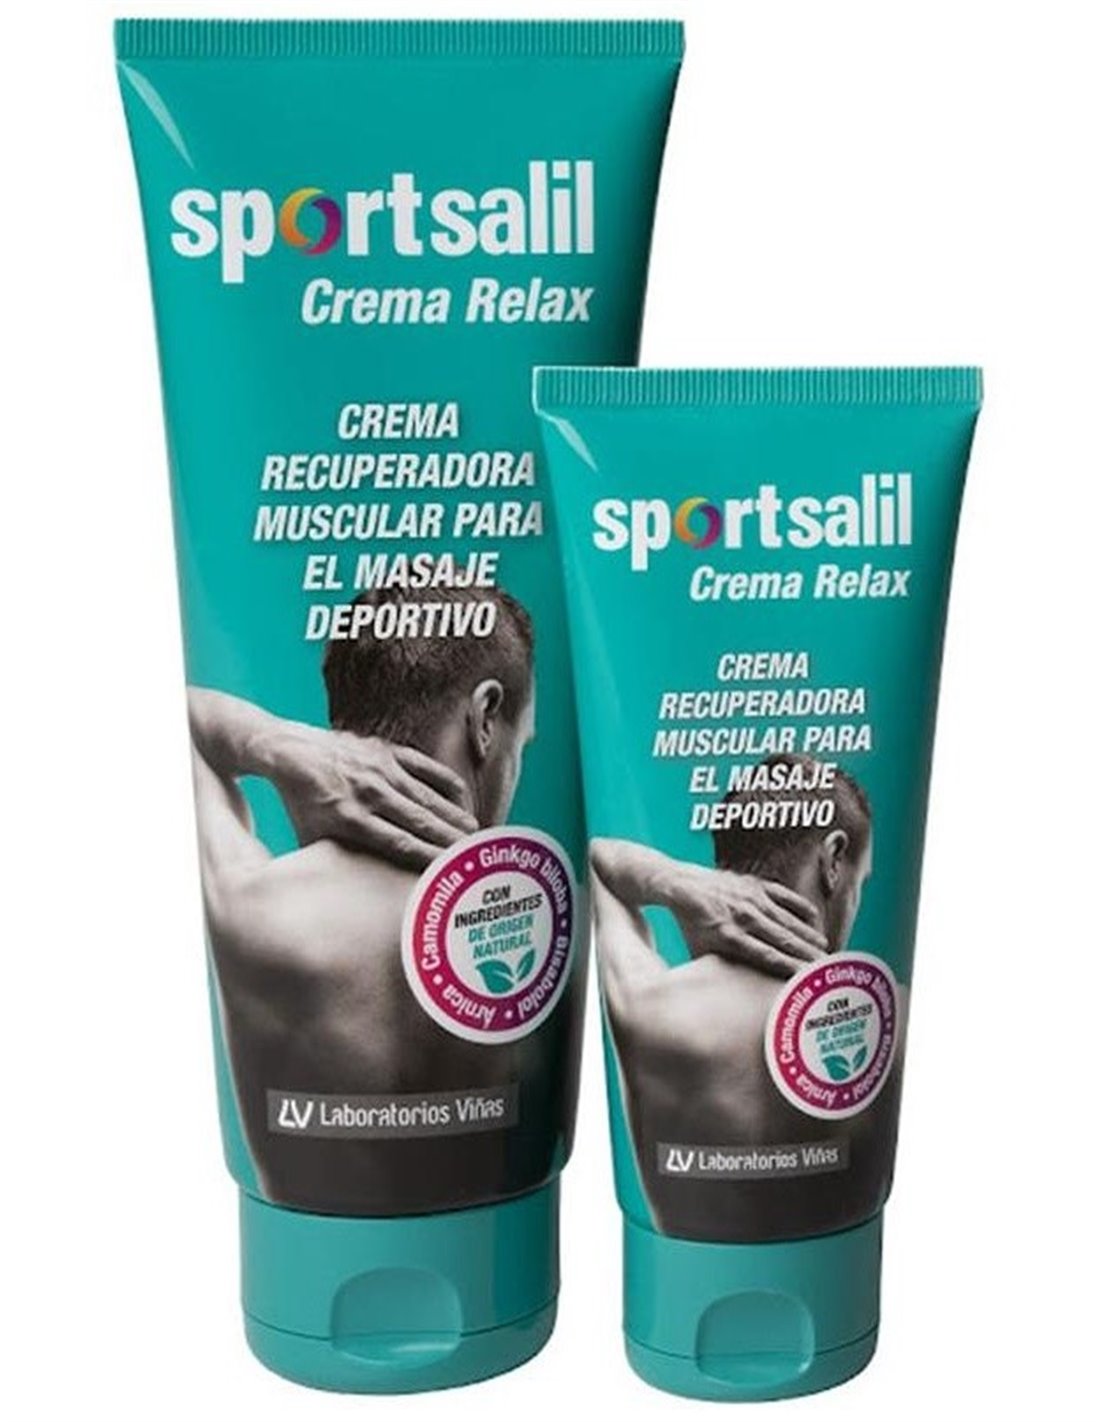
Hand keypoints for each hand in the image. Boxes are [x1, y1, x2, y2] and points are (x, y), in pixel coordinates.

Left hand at [266, 723, 476, 868]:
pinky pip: (425, 766)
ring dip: (453, 815)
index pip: (399, 843)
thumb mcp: (314, 839)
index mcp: (350, 819)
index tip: (451, 871)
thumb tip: (360, 892)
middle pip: (419, 821)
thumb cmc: (303, 804)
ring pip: (426, 796)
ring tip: (474, 834)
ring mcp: (380, 768)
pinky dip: (446, 782)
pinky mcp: (387, 750)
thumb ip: (341, 859)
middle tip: (475, 856)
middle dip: (450, 840)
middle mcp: (368, 793)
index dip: (428, 857)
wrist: (290, 752)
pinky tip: (464, 799)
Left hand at [669, 865, 826, 977]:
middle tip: (827, 968)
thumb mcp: (703, 953)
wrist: (682, 886)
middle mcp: (743, 917)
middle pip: (783, 939)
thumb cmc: (694, 926)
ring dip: (808, 934)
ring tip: (824, 949)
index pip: (767, 956)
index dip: (790, 967)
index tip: (808, 979)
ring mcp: (750, 898)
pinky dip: (799, 906)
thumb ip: (722, 970)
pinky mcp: (754, 884)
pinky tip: (815, 918)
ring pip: (786, 919)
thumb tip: (734, 995)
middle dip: (807, 954)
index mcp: (729, 937)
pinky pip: (783, 895)